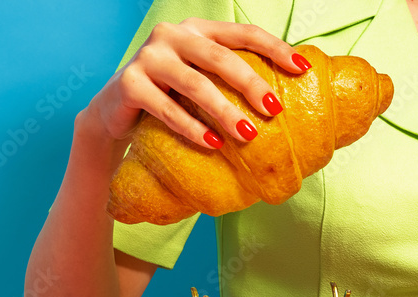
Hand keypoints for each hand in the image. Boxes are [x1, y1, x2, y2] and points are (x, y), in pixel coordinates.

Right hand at [84, 18, 308, 147]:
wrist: (114, 112)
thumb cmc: (172, 97)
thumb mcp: (202, 80)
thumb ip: (231, 79)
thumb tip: (284, 103)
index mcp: (198, 30)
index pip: (243, 33)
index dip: (274, 48)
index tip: (302, 69)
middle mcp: (172, 36)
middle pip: (221, 57)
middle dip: (252, 84)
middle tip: (275, 110)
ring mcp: (149, 57)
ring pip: (195, 84)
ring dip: (225, 111)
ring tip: (249, 135)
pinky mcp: (129, 84)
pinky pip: (167, 110)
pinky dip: (192, 128)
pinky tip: (214, 144)